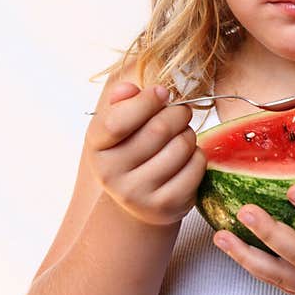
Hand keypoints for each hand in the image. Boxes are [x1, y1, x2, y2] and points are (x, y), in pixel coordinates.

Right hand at [85, 82, 205, 225]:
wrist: (137, 201)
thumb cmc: (130, 151)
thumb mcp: (118, 125)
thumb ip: (122, 102)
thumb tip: (129, 89)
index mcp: (96, 147)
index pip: (117, 122)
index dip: (146, 101)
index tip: (162, 92)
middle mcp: (111, 174)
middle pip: (158, 130)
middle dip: (178, 113)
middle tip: (181, 112)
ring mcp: (138, 194)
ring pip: (181, 147)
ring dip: (189, 134)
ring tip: (181, 136)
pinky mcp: (165, 205)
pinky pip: (195, 166)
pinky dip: (198, 155)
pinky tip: (187, 158)